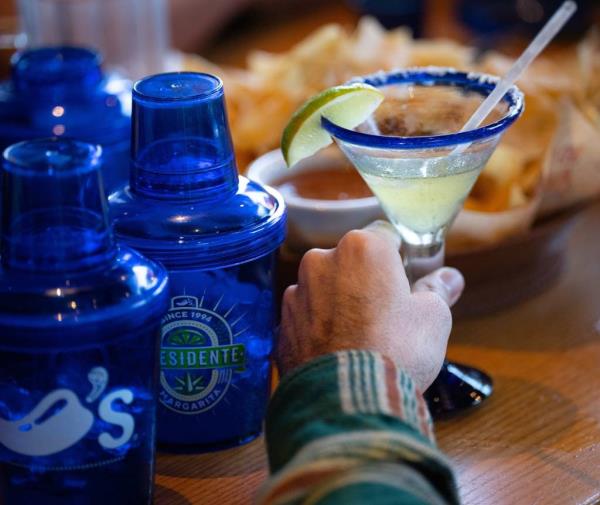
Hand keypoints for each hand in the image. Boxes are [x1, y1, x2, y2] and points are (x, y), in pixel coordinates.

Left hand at [276, 221, 464, 390]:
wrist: (347, 401)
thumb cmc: (396, 350)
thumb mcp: (433, 317)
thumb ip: (438, 289)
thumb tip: (449, 278)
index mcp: (361, 248)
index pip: (385, 236)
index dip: (400, 256)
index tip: (408, 278)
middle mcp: (321, 260)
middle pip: (351, 262)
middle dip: (367, 280)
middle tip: (386, 313)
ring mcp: (296, 292)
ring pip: (325, 288)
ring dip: (340, 301)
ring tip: (359, 337)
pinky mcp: (281, 323)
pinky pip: (307, 316)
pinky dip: (320, 326)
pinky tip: (336, 350)